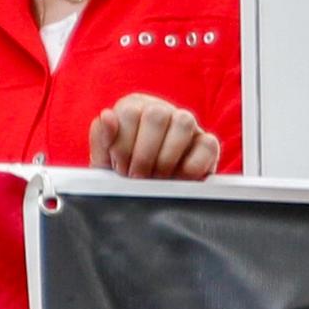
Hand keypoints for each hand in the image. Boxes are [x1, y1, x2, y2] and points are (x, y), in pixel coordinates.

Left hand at [89, 93, 222, 180]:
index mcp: (133, 108)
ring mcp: (187, 125)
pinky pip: (208, 145)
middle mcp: (161, 111)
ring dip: (166, 158)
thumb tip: (107, 116)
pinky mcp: (208, 144)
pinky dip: (191, 167)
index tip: (120, 168)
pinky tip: (178, 181)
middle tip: (137, 177)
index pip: (129, 112)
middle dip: (143, 154)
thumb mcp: (104, 160)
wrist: (146, 200)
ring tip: (156, 180)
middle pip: (156, 115)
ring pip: (183, 122)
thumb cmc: (124, 174)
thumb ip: (100, 139)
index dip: (122, 145)